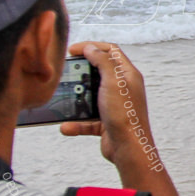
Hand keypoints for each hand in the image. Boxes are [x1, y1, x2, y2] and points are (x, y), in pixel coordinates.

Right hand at [60, 41, 162, 173]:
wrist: (129, 148)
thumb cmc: (125, 116)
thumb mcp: (113, 82)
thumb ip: (103, 62)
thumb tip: (92, 48)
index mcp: (128, 75)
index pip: (111, 52)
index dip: (92, 47)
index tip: (73, 50)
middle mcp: (123, 89)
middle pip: (100, 72)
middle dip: (82, 71)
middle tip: (68, 70)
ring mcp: (114, 106)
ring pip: (91, 97)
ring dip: (77, 99)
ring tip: (65, 97)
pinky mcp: (106, 122)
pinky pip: (87, 119)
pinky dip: (76, 122)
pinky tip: (67, 125)